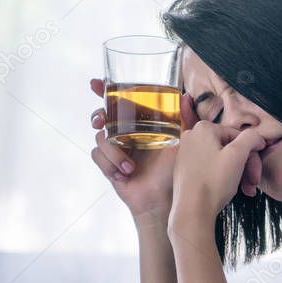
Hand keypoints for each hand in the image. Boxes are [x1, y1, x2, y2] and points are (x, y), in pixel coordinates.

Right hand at [89, 78, 200, 224]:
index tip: (95, 83)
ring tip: (130, 167)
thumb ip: (184, 119)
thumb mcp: (182, 141)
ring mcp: (116, 149)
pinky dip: (109, 165)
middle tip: (101, 121)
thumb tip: (186, 96)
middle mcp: (127, 133)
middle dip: (98, 115)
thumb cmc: (175, 170)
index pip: (122, 102)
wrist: (163, 199)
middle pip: (103, 115)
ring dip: (113, 152)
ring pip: (100, 138)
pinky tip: (124, 174)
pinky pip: (97, 156)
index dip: (105, 90)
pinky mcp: (108, 164)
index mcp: (142, 124)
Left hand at [171, 121, 266, 222]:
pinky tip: (229, 189)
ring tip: (244, 189)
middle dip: (245, 166)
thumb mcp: (237, 155)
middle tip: (252, 183)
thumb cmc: (213, 182)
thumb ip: (251, 138)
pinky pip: (210, 167)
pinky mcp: (185, 169)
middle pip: (230, 148)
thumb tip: (257, 137)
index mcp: (203, 128)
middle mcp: (192, 137)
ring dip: (237, 173)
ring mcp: (186, 153)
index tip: (256, 172)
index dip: (252, 155)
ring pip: (221, 159)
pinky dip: (222, 176)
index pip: (239, 137)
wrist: (192, 210)